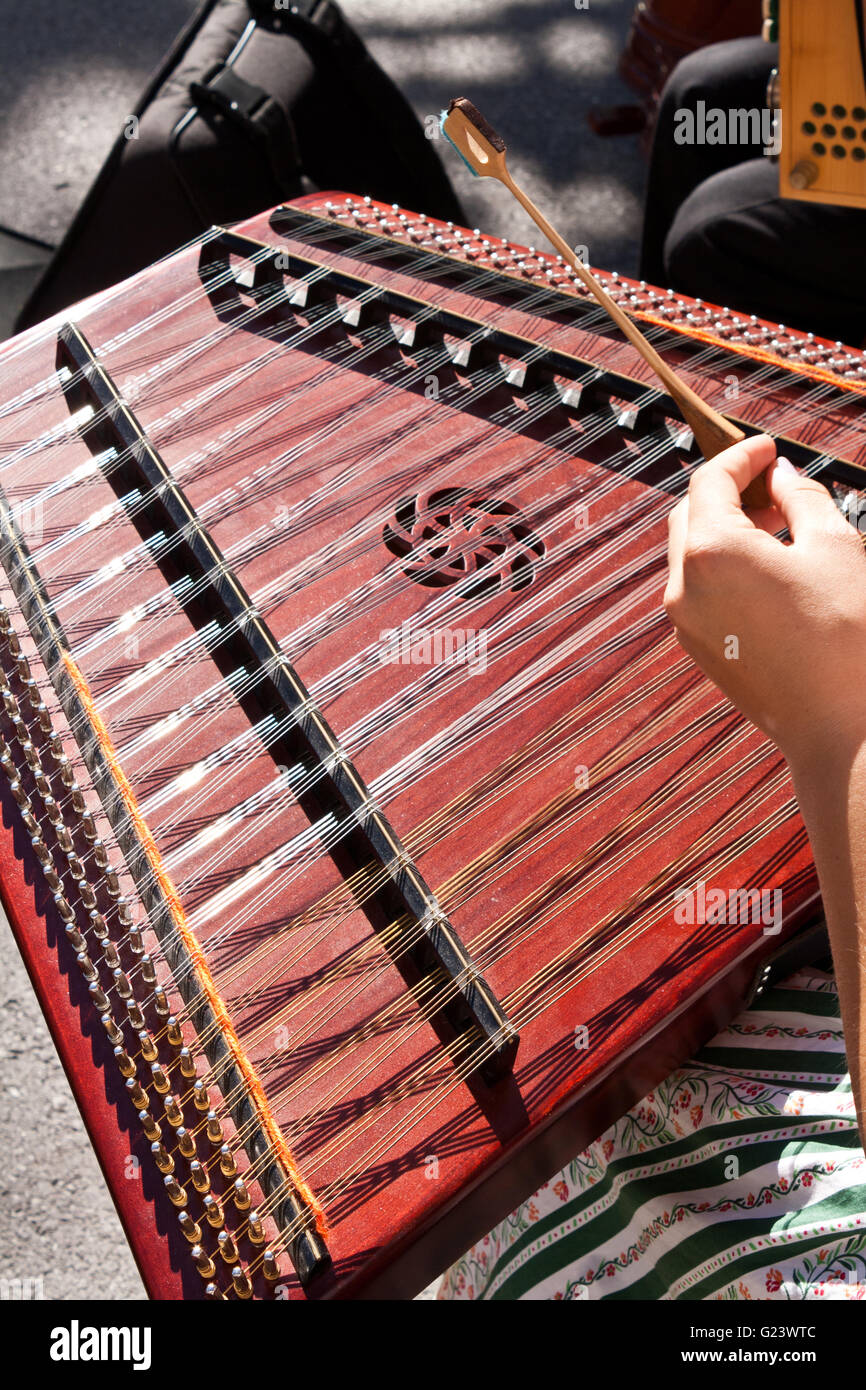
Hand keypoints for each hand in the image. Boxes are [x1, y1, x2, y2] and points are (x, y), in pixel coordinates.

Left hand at [664, 434, 865, 773]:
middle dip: (728, 493)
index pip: (711, 481)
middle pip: (690, 515)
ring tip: (781, 530)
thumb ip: (800, 498)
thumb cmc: (845, 635)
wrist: (840, 728)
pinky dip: (723, 568)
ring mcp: (685, 623)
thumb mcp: (834, 547)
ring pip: (691, 554)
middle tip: (775, 487)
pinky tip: (770, 572)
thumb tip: (782, 476)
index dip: (742, 456)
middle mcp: (683, 585)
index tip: (769, 448)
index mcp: (711, 551)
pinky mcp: (698, 649)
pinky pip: (699, 591)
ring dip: (726, 531)